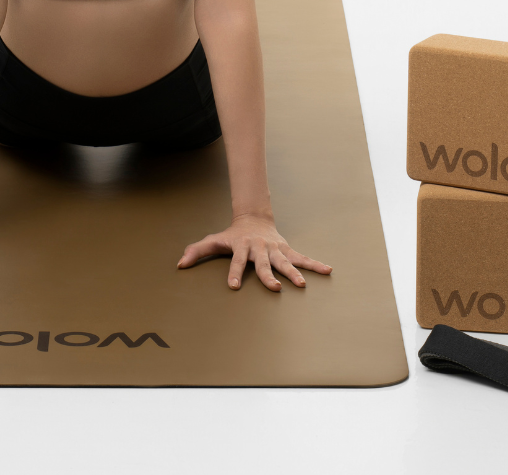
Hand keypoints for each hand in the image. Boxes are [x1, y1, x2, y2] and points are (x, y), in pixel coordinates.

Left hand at [177, 213, 331, 290]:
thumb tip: (179, 264)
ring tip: (302, 285)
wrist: (254, 218)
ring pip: (285, 262)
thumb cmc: (233, 236)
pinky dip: (314, 264)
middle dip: (268, 276)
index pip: (236, 261)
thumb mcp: (215, 241)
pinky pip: (302, 258)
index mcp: (242, 247)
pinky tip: (327, 270)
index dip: (234, 272)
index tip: (233, 286)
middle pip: (263, 264)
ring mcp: (275, 249)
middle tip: (274, 289)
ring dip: (294, 273)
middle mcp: (260, 248)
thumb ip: (198, 250)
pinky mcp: (286, 250)